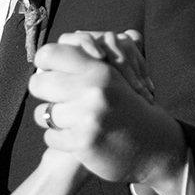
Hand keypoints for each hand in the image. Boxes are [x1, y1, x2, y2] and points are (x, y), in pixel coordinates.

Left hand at [29, 31, 184, 194]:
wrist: (155, 146)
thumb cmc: (131, 109)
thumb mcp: (116, 78)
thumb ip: (88, 61)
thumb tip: (58, 47)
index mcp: (99, 69)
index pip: (50, 53)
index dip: (43, 63)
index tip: (48, 72)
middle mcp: (93, 89)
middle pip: (38, 83)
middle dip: (43, 92)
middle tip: (53, 98)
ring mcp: (87, 116)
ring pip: (42, 113)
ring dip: (52, 119)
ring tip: (68, 122)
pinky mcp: (83, 142)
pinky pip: (50, 136)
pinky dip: (59, 139)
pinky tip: (75, 139)